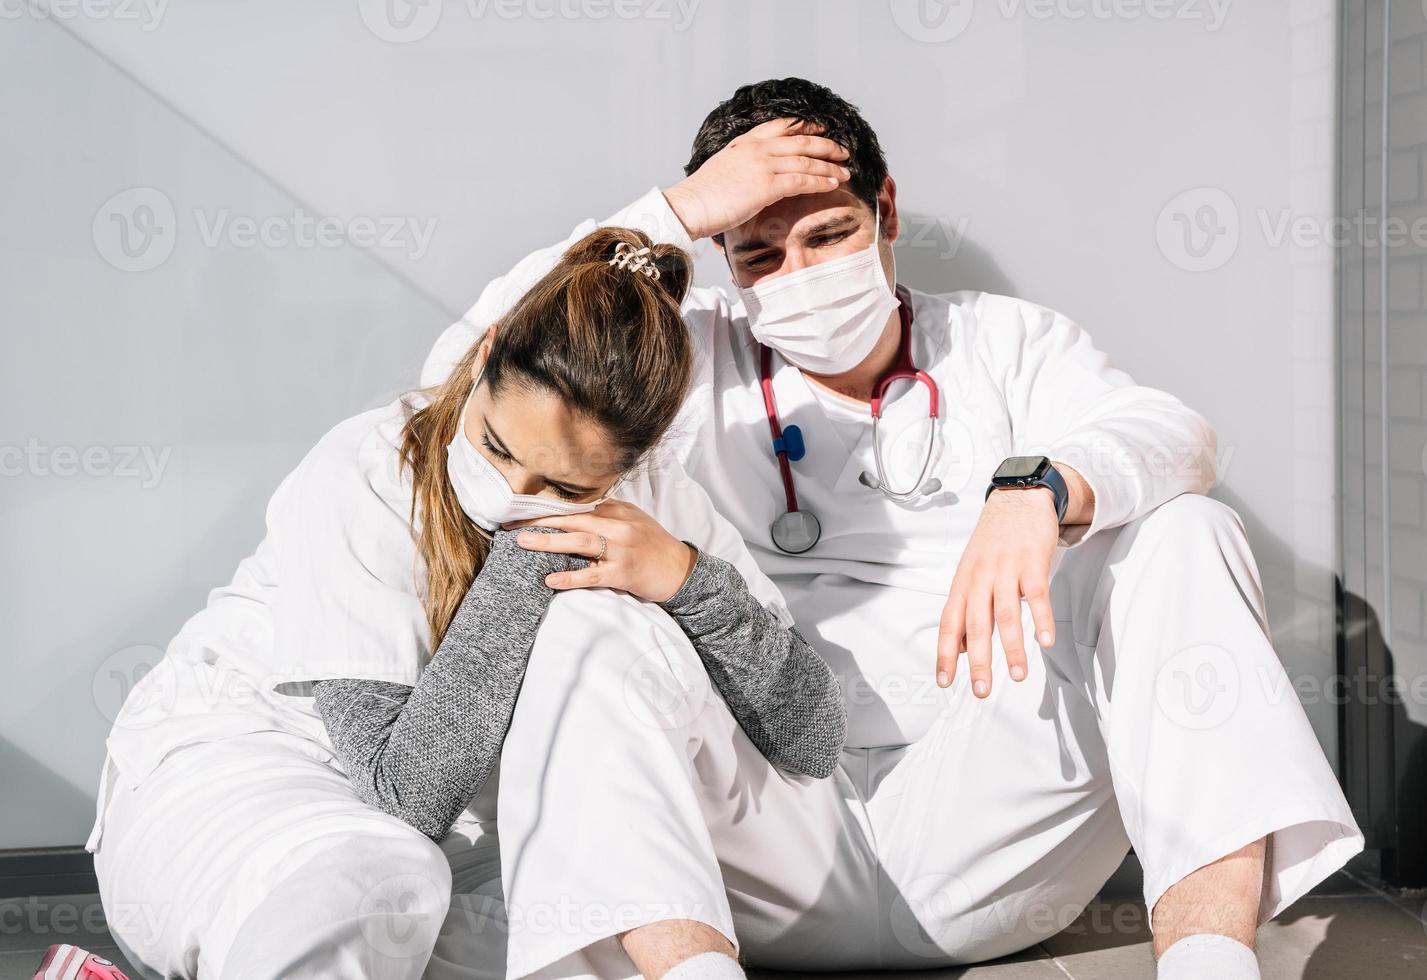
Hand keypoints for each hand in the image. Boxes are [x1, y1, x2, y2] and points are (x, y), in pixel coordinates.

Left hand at [509, 500, 696, 602]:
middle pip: (572, 517)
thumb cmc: (653, 546)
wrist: (681, 569)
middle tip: (511, 522)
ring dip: (549, 541)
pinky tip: (551, 580)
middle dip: (539, 519)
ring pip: (579, 541)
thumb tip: (574, 510)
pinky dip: (570, 576)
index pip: (576, 503)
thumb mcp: (632, 520)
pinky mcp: (623, 572)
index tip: (521, 507)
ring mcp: (620, 549)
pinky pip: (591, 574)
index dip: (547, 506)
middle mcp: (617, 525)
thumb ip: (606, 513)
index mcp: (617, 509)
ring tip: (523, 542)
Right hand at [663, 118, 850, 239]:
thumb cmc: (702, 195)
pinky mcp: (767, 185)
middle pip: (801, 140)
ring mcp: (763, 164)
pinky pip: (802, 179)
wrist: (689, 205)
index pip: (782, 126)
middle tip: (843, 151)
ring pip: (806, 159)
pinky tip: (833, 184)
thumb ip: (742, 165)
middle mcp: (757, 148)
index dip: (806, 126)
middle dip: (826, 145)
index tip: (822, 128)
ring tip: (846, 172)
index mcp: (746, 141)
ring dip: (830, 166)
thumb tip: (752, 176)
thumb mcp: (723, 169)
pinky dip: (821, 181)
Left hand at [936, 488, 1059, 698]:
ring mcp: (1006, 569)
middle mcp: (981, 578)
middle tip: (981, 690)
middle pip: (976, 624)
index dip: (946, 654)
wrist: (1017, 499)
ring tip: (1018, 675)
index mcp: (963, 583)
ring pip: (1006, 614)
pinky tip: (1045, 641)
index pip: (950, 624)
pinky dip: (1041, 619)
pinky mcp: (1032, 562)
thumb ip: (967, 609)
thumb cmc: (993, 541)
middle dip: (979, 661)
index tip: (944, 681)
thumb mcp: (971, 572)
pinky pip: (1037, 595)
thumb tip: (961, 648)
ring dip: (1012, 648)